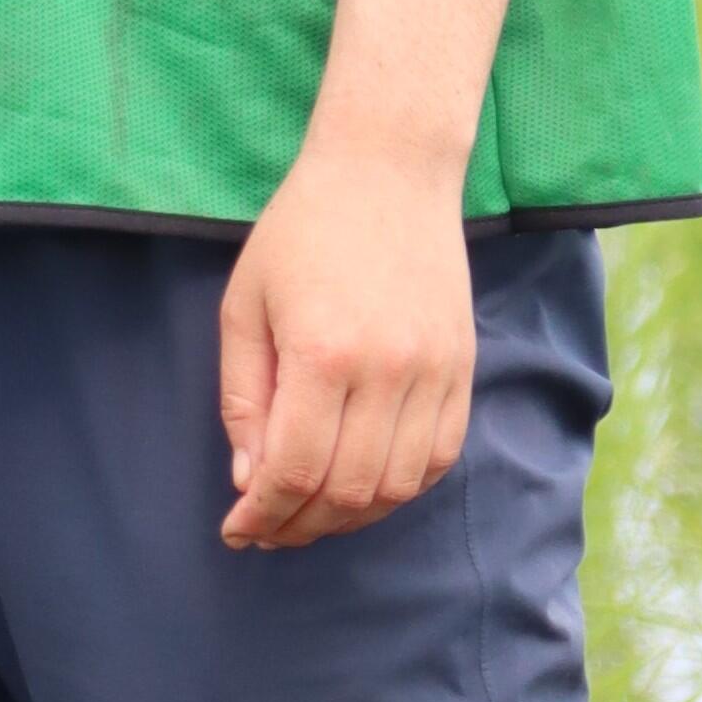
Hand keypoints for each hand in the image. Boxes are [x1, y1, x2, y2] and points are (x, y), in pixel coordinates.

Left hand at [218, 138, 476, 548]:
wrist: (386, 171)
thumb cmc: (301, 232)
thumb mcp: (245, 307)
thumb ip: (243, 400)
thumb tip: (251, 481)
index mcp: (321, 353)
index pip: (294, 470)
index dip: (263, 514)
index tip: (238, 530)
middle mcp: (386, 370)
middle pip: (348, 491)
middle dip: (300, 525)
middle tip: (270, 529)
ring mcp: (434, 371)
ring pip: (398, 486)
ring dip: (351, 515)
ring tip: (312, 511)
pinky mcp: (463, 367)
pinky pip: (440, 457)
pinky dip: (402, 487)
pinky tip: (365, 484)